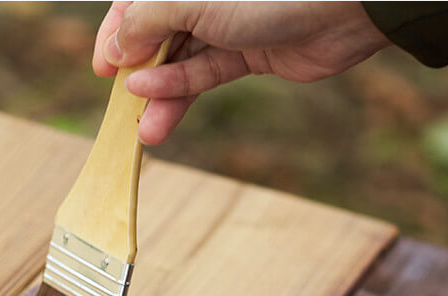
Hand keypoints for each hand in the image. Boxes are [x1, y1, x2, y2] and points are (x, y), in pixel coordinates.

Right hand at [93, 2, 391, 143]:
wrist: (344, 6)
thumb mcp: (188, 0)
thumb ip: (144, 22)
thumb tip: (117, 48)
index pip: (135, 2)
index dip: (115, 34)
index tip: (103, 69)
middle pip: (155, 33)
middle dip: (136, 72)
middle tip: (121, 109)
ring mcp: (227, 22)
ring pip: (179, 60)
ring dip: (159, 96)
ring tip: (143, 131)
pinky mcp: (249, 52)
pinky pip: (205, 74)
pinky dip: (183, 95)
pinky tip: (161, 116)